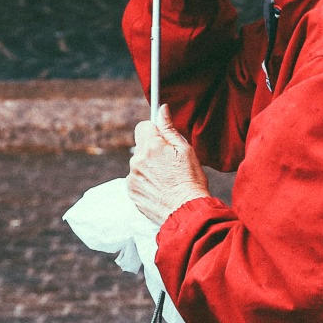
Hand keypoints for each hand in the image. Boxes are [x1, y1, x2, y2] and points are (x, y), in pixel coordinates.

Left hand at [128, 104, 209, 225]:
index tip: (163, 139)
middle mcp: (137, 160)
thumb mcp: (186, 150)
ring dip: (148, 167)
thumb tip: (161, 109)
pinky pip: (136, 179)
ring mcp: (132, 178)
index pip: (143, 126)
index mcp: (151, 147)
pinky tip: (159, 189)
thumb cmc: (191, 181)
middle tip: (170, 163)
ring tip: (166, 179)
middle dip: (152, 150)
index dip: (154, 131)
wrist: (186, 213)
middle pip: (141, 145)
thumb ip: (169, 128)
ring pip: (138, 163)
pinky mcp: (131, 192)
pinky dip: (145, 181)